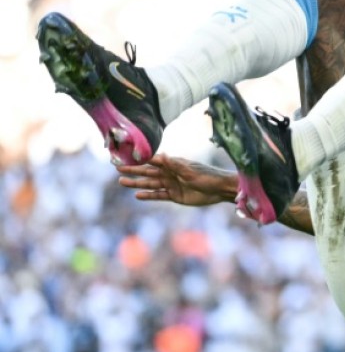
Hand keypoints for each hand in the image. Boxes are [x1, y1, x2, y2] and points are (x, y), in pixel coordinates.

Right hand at [116, 154, 236, 206]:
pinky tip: (137, 195)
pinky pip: (159, 195)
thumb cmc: (207, 176)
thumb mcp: (190, 170)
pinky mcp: (175, 195)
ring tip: (122, 182)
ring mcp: (171, 184)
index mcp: (173, 163)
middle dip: (133, 170)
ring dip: (137, 183)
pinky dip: (148, 195)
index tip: (125, 155)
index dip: (139, 158)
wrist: (219, 190)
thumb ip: (175, 165)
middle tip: (118, 168)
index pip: (153, 160)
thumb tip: (161, 155)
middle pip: (147, 171)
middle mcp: (169, 173)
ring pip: (150, 183)